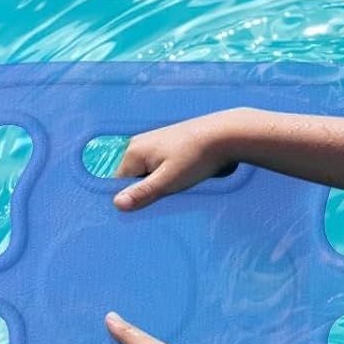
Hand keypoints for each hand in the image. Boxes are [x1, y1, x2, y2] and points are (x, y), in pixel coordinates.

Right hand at [112, 112, 240, 210]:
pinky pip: (159, 168)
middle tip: (163, 199)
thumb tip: (116, 204)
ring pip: (147, 174)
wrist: (226, 135)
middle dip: (144, 191)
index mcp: (133, 151)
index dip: (129, 198)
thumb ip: (142, 192)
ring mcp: (154, 144)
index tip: (143, 208)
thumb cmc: (197, 157)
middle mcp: (139, 144)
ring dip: (157, 186)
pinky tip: (181, 181)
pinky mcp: (169, 146)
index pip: (116, 183)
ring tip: (175, 188)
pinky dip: (167, 177)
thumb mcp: (168, 180)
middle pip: (131, 178)